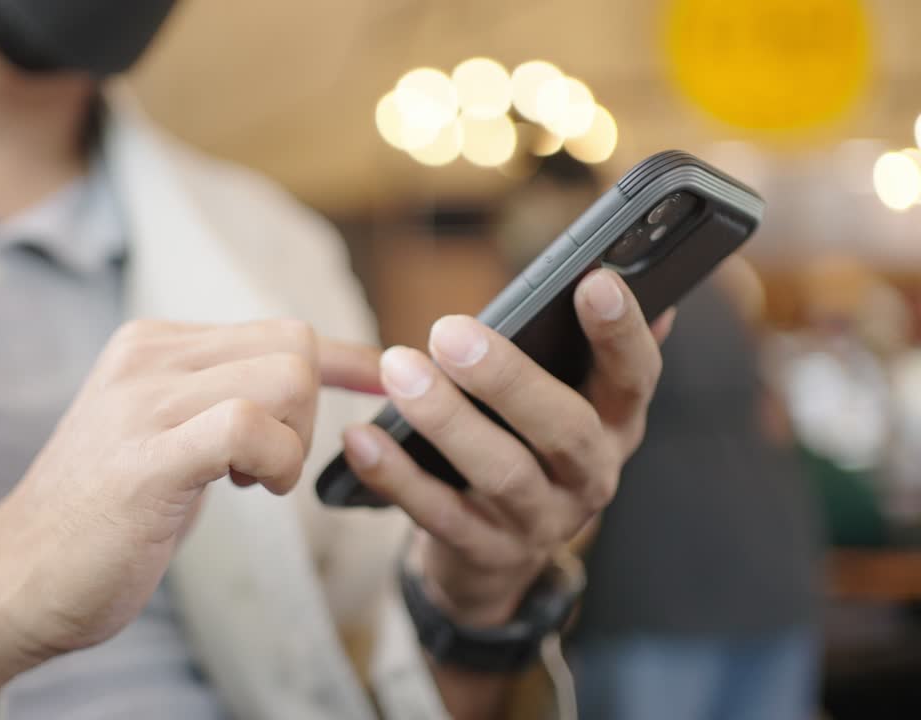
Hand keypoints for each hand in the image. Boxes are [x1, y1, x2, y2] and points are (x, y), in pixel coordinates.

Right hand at [0, 319, 380, 718]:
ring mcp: (143, 401)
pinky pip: (251, 426)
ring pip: (285, 378)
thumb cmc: (101, 519)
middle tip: (268, 466)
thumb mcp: (162, 436)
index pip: (277, 329)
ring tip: (252, 482)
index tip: (383, 383)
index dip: (342, 360)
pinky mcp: (149, 457)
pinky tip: (246, 489)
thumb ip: (217, 400)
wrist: (15, 579)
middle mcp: (147, 357)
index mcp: (152, 346)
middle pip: (293, 347)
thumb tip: (299, 383)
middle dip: (310, 413)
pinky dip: (275, 460)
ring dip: (294, 443)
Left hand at [342, 269, 673, 626]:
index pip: (636, 377)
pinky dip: (395, 475)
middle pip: (566, 428)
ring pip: (502, 473)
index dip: (621, 332)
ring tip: (399, 370)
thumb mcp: (563, 402)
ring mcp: (541, 523)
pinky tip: (361, 437)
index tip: (594, 282)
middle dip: (508, 378)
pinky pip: (438, 514)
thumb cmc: (525, 449)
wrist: (493, 560)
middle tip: (448, 331)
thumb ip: (581, 347)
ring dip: (446, 419)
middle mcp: (590, 477)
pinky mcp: (486, 555)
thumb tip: (614, 273)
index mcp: (615, 426)